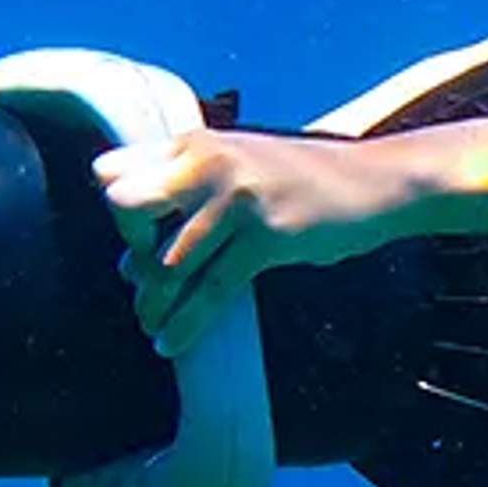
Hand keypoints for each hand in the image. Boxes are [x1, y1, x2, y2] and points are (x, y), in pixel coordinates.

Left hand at [95, 130, 410, 358]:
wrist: (374, 182)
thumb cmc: (301, 181)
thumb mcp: (240, 168)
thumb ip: (187, 200)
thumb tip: (126, 266)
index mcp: (195, 143)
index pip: (114, 170)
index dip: (117, 210)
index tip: (138, 240)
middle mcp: (209, 162)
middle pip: (126, 205)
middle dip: (129, 246)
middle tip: (144, 276)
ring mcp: (237, 197)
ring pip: (167, 261)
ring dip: (153, 302)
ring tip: (151, 325)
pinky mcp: (266, 235)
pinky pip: (210, 289)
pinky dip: (186, 323)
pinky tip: (171, 343)